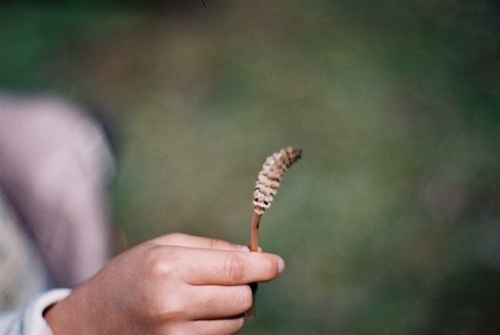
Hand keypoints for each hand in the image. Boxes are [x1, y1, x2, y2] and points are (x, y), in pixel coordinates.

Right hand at [44, 233, 284, 334]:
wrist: (91, 320)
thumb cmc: (129, 274)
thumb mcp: (163, 246)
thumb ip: (210, 249)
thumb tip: (251, 256)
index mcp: (169, 268)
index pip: (234, 270)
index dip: (263, 267)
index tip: (277, 264)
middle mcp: (173, 304)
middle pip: (240, 298)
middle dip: (248, 286)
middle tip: (238, 277)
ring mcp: (175, 334)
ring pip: (234, 322)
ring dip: (234, 307)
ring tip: (210, 295)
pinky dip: (220, 324)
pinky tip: (200, 312)